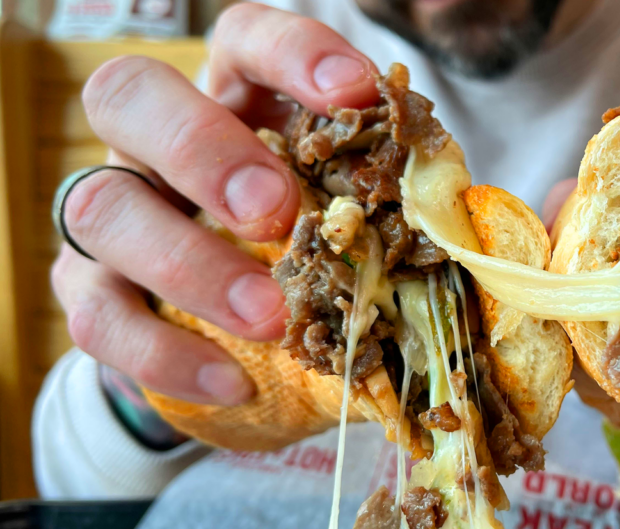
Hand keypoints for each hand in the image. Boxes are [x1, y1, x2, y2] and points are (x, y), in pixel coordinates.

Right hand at [51, 4, 378, 405]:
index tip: (355, 92)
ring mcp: (114, 212)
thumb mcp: (354, 213)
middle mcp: (158, 142)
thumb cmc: (312, 249)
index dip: (293, 54)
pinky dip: (166, 352)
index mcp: (236, 100)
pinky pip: (97, 315)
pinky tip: (234, 381)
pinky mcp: (89, 291)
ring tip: (269, 315)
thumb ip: (389, 200)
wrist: (243, 333)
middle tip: (278, 212)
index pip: (245, 39)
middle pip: (130, 95)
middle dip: (204, 149)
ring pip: (100, 207)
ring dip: (189, 263)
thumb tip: (453, 212)